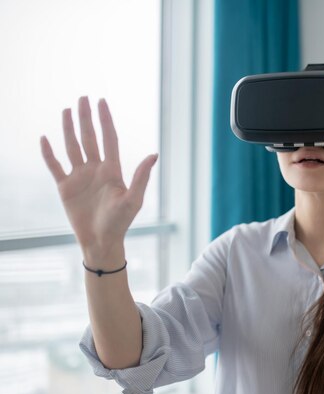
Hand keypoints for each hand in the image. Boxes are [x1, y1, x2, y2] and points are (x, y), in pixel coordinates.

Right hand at [40, 96, 157, 254]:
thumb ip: (141, 176)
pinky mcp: (65, 187)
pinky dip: (49, 153)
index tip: (102, 102)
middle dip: (86, 118)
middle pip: (90, 137)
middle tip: (83, 98)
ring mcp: (80, 177)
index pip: (109, 138)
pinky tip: (45, 139)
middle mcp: (96, 169)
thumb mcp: (133, 199)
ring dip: (68, 129)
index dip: (105, 120)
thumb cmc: (121, 222)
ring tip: (66, 110)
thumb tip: (153, 154)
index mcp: (113, 170)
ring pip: (72, 147)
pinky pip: (55, 166)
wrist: (102, 241)